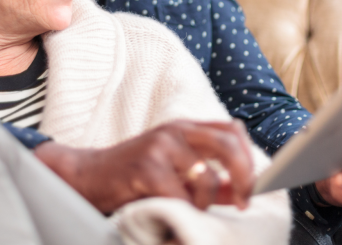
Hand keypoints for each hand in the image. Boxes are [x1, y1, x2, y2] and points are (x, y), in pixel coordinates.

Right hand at [34, 119, 255, 213]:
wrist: (87, 176)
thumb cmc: (132, 178)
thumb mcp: (172, 172)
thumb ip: (207, 179)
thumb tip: (240, 192)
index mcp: (185, 128)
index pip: (232, 131)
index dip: (249, 157)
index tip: (253, 187)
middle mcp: (175, 130)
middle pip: (228, 145)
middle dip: (244, 177)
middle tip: (242, 203)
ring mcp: (160, 145)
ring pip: (206, 177)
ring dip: (205, 203)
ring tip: (189, 211)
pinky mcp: (146, 166)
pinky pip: (180, 196)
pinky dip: (182, 211)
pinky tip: (170, 212)